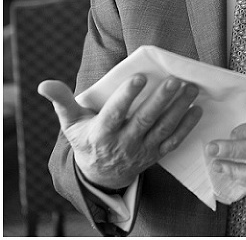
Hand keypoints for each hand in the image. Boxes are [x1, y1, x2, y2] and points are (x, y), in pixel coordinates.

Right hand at [38, 74, 201, 189]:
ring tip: (191, 88)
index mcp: (101, 134)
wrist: (101, 174)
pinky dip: (187, 126)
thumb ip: (61, 101)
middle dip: (160, 100)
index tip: (140, 76)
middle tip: (174, 79)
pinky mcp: (156, 155)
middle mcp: (123, 144)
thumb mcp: (70, 122)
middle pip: (144, 120)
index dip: (126, 96)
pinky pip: (174, 141)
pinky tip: (197, 109)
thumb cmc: (86, 139)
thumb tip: (43, 83)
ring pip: (163, 129)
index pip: (115, 114)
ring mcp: (142, 151)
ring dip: (179, 108)